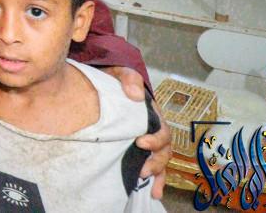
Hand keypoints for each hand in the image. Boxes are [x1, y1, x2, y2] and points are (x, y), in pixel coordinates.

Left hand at [104, 66, 172, 198]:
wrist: (101, 84)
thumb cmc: (113, 79)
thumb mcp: (119, 72)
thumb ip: (129, 79)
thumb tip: (136, 96)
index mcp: (151, 113)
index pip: (161, 129)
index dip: (155, 138)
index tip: (140, 142)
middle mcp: (153, 129)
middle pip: (164, 149)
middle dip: (155, 161)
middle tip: (141, 168)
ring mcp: (147, 140)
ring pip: (160, 160)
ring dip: (156, 173)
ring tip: (145, 182)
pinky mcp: (137, 150)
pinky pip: (152, 167)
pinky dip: (155, 181)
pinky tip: (152, 192)